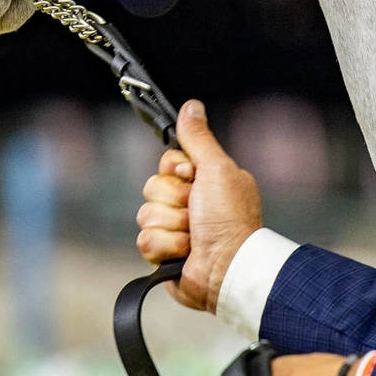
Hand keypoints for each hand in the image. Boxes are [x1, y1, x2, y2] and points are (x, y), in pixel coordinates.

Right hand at [135, 99, 262, 311]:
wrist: (227, 269)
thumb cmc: (230, 219)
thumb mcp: (217, 169)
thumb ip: (198, 138)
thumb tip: (191, 106)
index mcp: (204, 181)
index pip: (167, 163)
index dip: (175, 170)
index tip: (191, 177)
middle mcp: (189, 203)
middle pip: (153, 187)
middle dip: (174, 200)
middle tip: (196, 212)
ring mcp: (175, 229)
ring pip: (146, 214)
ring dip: (172, 226)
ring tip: (194, 236)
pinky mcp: (164, 254)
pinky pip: (145, 240)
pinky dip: (166, 246)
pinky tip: (185, 253)